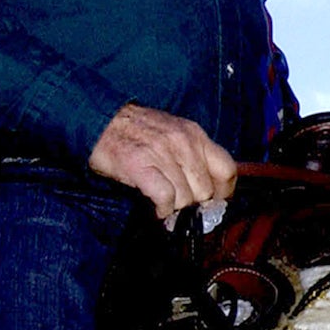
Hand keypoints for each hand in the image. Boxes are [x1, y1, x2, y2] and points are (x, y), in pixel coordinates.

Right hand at [88, 103, 237, 218]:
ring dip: (176, 208)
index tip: (212, 202)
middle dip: (194, 204)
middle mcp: (184, 142)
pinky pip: (165, 197)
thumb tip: (212, 190)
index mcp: (196, 135)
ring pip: (186, 198)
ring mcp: (163, 153)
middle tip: (181, 206)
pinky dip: (162, 209)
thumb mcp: (176, 135)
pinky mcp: (141, 165)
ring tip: (165, 204)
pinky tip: (156, 208)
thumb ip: (196, 156)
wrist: (102, 120)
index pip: (228, 170)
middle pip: (206, 190)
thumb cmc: (139, 132)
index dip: (223, 193)